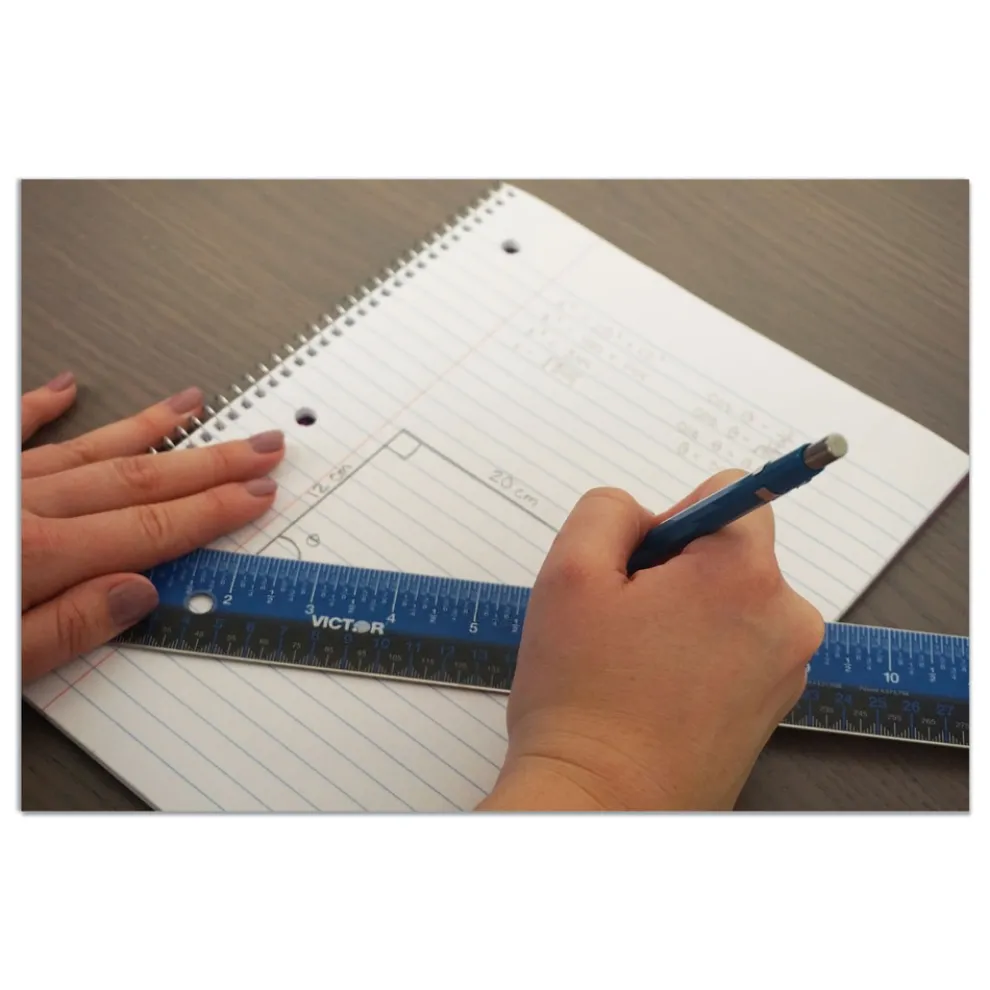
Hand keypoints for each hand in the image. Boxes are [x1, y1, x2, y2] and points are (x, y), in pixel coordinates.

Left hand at [21, 373, 285, 683]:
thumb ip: (65, 629)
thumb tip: (138, 593)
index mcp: (38, 556)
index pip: (151, 529)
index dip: (214, 509)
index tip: (260, 490)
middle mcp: (25, 506)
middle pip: (138, 480)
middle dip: (209, 462)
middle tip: (259, 443)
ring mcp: (0, 482)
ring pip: (88, 448)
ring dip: (148, 428)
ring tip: (193, 404)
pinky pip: (12, 429)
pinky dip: (42, 406)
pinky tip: (68, 387)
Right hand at [479, 472, 824, 811]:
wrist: (601, 806)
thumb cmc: (583, 700)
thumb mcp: (569, 572)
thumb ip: (607, 510)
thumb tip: (644, 515)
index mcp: (745, 574)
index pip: (731, 492)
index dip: (673, 519)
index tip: (642, 566)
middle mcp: (786, 619)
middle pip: (731, 551)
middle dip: (675, 570)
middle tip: (624, 621)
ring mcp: (786, 670)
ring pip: (730, 601)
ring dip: (683, 615)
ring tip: (635, 663)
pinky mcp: (772, 707)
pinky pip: (736, 648)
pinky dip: (697, 654)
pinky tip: (653, 690)